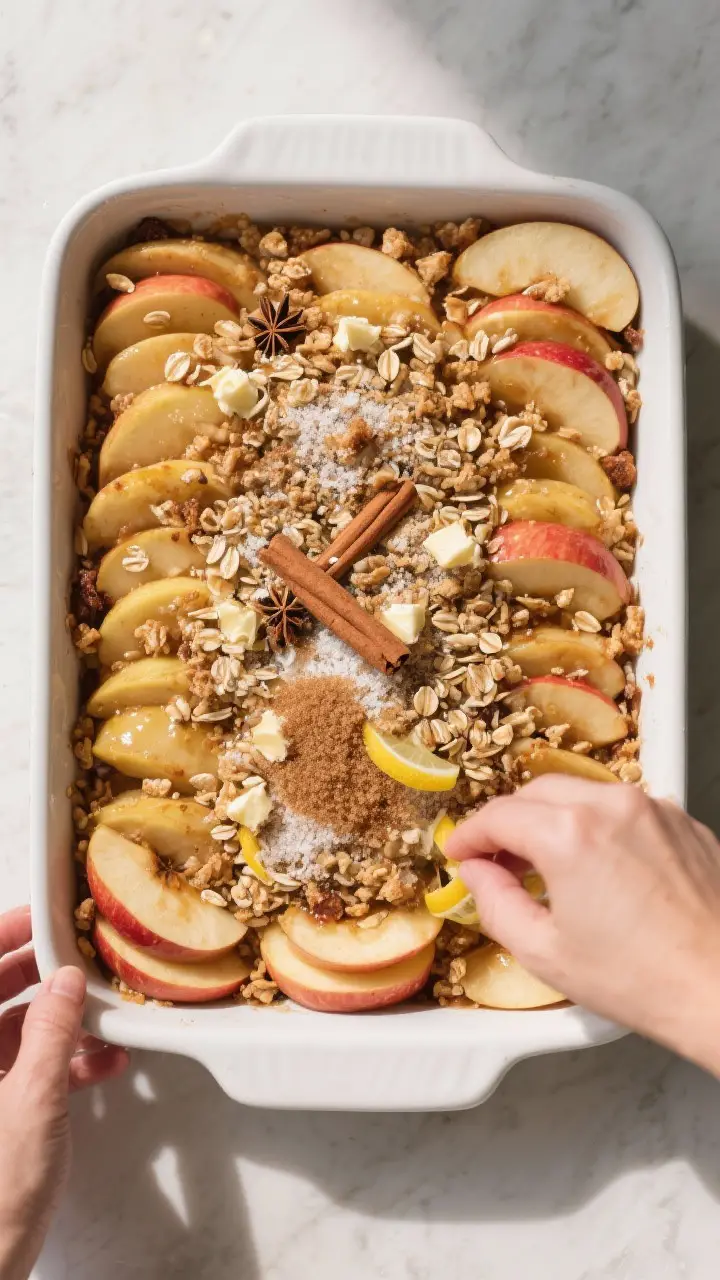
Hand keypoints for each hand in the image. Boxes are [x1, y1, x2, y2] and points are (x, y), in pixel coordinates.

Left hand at [0, 906, 128, 1279]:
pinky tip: (100, 1064)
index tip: (39, 918)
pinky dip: (59, 1061)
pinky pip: (22, 1069)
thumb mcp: (33, 1101)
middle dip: (41, 979)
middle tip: (79, 960)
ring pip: (11, 1032)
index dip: (4, 937)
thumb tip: (64, 981)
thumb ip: (51, 1033)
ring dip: (58, 1024)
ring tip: (101, 1017)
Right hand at [447, 778, 719, 1072]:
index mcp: (569, 835)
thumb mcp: (545, 952)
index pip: (499, 815)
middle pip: (537, 792)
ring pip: (581, 793)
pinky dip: (597, 825)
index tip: (461, 853)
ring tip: (546, 866)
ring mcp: (653, 809)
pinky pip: (623, 808)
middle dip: (509, 822)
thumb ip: (495, 903)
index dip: (469, 835)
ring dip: (553, 819)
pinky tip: (597, 868)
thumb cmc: (645, 980)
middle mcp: (612, 806)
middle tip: (496, 861)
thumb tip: (478, 876)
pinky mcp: (682, 821)